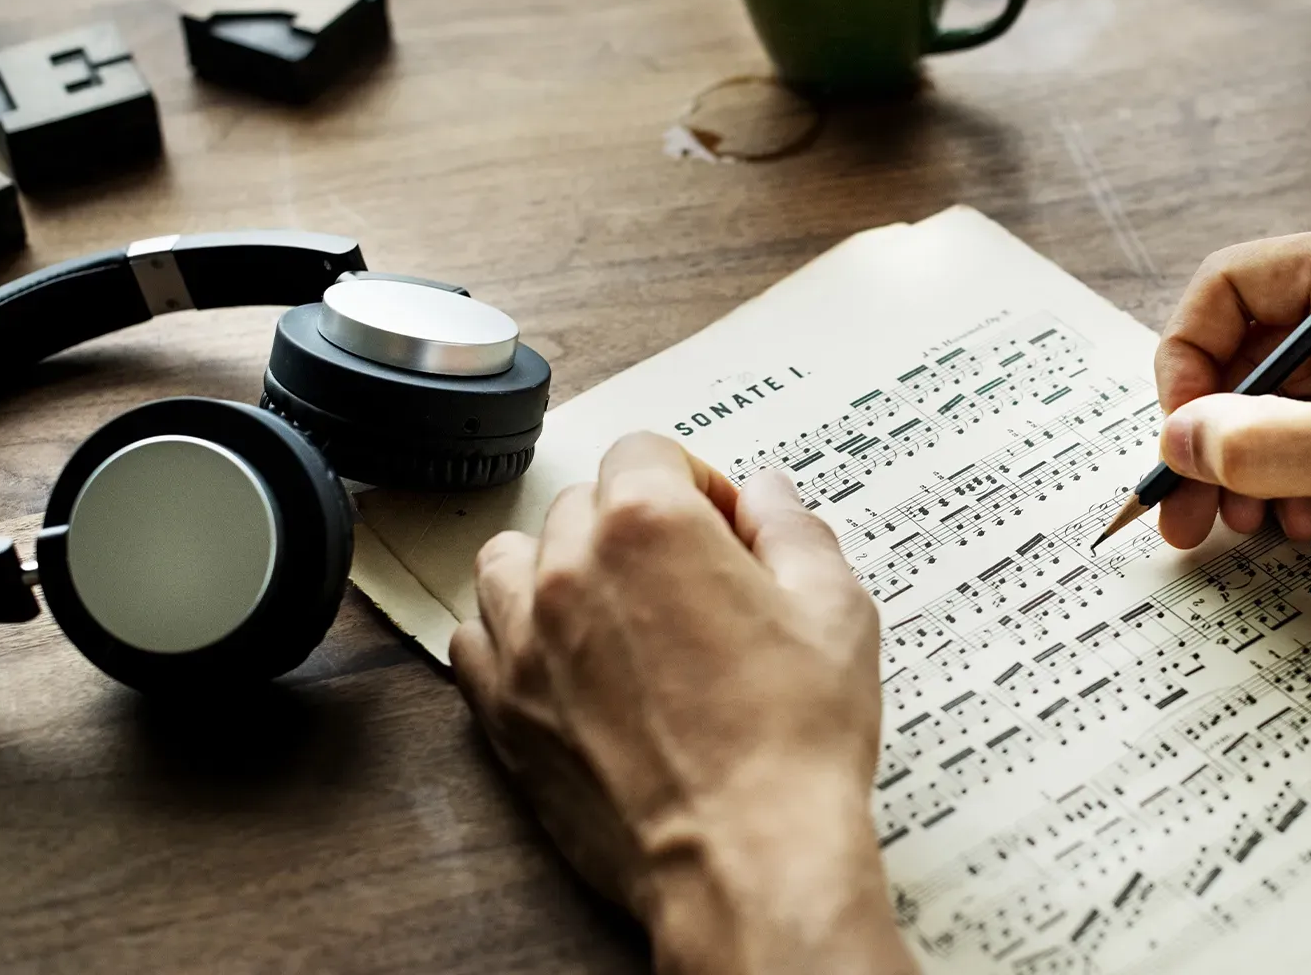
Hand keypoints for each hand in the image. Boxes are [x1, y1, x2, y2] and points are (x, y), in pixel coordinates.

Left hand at [451, 433, 915, 974]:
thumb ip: (794, 529)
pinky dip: (512, 635)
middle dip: (637, 525)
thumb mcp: (834, 609)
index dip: (697, 482)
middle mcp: (570, 571)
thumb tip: (768, 493)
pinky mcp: (502, 712)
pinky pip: (476, 639)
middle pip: (582, 503)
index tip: (726, 528)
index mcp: (649, 525)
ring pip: (512, 560)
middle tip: (694, 580)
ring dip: (559, 566)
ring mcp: (524, 642)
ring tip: (617, 609)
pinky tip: (567, 660)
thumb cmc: (794, 743)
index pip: (646, 451)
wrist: (746, 859)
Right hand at [1152, 214, 1310, 554]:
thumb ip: (1263, 445)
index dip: (1187, 365)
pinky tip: (1301, 517)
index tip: (1180, 439)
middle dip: (1214, 434)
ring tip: (1250, 524)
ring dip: (1253, 463)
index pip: (1227, 289)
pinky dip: (1297, 471)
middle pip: (1247, 351)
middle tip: (1188, 509)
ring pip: (1279, 396)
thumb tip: (1179, 444)